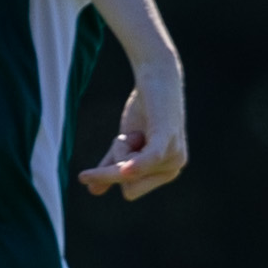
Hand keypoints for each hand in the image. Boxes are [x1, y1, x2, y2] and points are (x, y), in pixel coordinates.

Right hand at [78, 73, 188, 200]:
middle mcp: (174, 168)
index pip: (129, 191)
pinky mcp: (166, 138)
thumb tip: (92, 191)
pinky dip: (135, 167)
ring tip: (137, 127)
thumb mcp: (125, 143)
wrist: (156, 76)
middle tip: (133, 134)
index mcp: (166, 173)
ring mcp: (174, 155)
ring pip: (126, 170)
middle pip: (126, 184)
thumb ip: (111, 166)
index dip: (118, 168)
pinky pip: (147, 160)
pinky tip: (125, 170)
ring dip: (119, 146)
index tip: (129, 143)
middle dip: (117, 158)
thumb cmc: (144, 110)